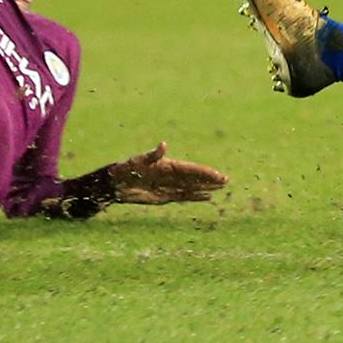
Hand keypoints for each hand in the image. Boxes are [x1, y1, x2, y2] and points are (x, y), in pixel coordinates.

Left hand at [110, 142, 227, 204]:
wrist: (116, 184)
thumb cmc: (127, 168)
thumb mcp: (139, 161)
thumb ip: (153, 154)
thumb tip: (164, 144)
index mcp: (168, 165)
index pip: (191, 170)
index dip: (205, 173)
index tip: (217, 175)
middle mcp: (171, 175)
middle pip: (195, 178)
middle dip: (210, 179)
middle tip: (226, 180)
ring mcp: (168, 186)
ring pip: (191, 187)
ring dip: (206, 187)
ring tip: (221, 187)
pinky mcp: (164, 197)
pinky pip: (183, 197)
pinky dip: (195, 197)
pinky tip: (206, 197)